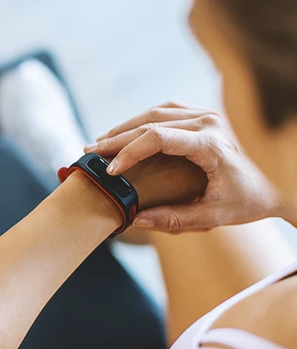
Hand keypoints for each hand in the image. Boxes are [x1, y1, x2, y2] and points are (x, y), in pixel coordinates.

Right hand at [85, 102, 282, 232]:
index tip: (110, 170)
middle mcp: (208, 121)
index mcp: (211, 144)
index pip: (158, 138)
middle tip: (92, 151)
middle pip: (152, 122)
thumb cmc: (248, 201)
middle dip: (118, 138)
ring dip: (127, 126)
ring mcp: (207, 114)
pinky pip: (167, 110)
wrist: (275, 184)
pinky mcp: (204, 116)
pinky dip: (143, 120)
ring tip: (103, 141)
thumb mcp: (212, 216)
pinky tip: (129, 131)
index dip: (129, 152)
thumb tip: (136, 219)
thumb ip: (173, 219)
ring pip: (156, 111)